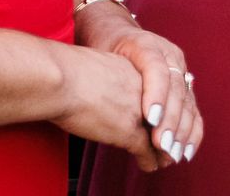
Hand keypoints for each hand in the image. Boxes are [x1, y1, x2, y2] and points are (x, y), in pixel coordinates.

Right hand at [48, 44, 166, 172]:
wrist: (56, 77)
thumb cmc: (59, 68)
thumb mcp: (89, 64)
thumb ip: (98, 74)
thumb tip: (86, 82)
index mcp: (132, 70)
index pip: (157, 92)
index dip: (162, 108)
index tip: (160, 117)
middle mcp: (143, 90)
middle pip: (166, 114)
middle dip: (170, 130)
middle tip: (172, 142)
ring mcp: (139, 112)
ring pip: (162, 136)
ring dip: (165, 150)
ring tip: (165, 158)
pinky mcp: (130, 133)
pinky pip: (148, 152)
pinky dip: (150, 161)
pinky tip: (148, 166)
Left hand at [83, 11, 202, 167]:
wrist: (112, 31)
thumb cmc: (101, 47)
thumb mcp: (99, 55)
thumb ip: (107, 76)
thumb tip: (103, 109)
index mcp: (146, 44)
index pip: (156, 69)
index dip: (156, 95)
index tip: (151, 119)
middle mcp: (168, 54)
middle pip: (175, 89)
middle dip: (171, 121)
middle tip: (163, 146)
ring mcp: (180, 68)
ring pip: (187, 101)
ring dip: (183, 131)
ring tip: (174, 153)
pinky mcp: (185, 82)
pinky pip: (192, 108)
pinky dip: (191, 130)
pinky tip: (186, 150)